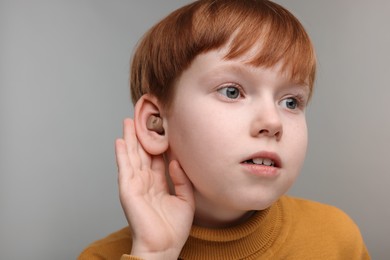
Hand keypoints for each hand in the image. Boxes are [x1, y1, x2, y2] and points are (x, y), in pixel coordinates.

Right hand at [115, 118, 194, 258]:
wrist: (165, 247)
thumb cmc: (174, 228)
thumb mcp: (185, 199)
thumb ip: (181, 179)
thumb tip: (175, 160)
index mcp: (158, 183)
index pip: (157, 157)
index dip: (158, 142)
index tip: (160, 125)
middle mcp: (145, 181)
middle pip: (142, 153)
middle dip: (141, 135)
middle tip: (141, 116)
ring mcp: (135, 185)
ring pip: (132, 157)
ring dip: (129, 139)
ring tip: (128, 122)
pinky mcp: (128, 191)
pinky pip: (124, 169)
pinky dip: (122, 155)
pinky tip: (121, 141)